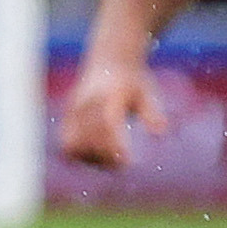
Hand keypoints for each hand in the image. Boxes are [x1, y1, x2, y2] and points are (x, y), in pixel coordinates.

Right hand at [59, 56, 168, 170]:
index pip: (108, 123)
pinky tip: (94, 157)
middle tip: (122, 166)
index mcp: (110, 96)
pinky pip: (66, 142)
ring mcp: (74, 110)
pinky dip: (78, 155)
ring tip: (108, 162)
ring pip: (74, 143)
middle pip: (91, 137)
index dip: (115, 144)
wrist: (109, 61)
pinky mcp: (68, 116)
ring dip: (90, 158)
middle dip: (106, 157)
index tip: (127, 162)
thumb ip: (152, 113)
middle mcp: (88, 103)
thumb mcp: (147, 93)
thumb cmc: (133, 82)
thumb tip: (160, 134)